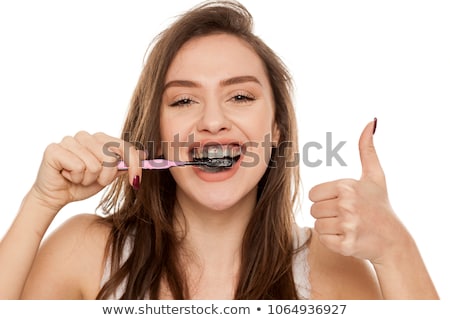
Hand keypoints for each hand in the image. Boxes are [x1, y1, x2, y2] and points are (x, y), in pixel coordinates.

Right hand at [30, 131, 143, 211]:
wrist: (57, 196)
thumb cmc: (82, 184)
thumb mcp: (108, 177)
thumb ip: (123, 166)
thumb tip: (145, 156)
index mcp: (100, 139)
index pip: (124, 146)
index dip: (134, 164)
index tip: (136, 180)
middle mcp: (85, 136)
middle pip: (111, 157)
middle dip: (106, 177)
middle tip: (93, 180)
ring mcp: (69, 140)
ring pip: (94, 165)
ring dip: (88, 179)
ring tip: (77, 178)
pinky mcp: (54, 149)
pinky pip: (78, 167)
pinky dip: (75, 178)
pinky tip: (66, 175)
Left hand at [309, 119, 409, 263]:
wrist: (393, 239)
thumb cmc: (379, 205)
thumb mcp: (375, 176)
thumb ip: (367, 149)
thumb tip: (371, 122)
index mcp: (347, 186)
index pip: (313, 193)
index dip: (324, 198)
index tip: (341, 202)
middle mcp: (347, 204)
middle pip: (313, 209)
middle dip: (327, 213)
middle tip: (346, 215)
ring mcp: (347, 225)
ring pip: (317, 224)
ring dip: (329, 227)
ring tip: (348, 226)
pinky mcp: (346, 244)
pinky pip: (323, 239)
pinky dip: (332, 240)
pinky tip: (348, 237)